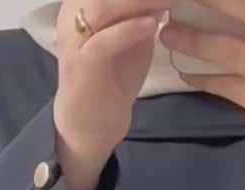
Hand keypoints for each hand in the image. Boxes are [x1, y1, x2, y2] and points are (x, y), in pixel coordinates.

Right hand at [53, 0, 161, 189]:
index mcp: (83, 1)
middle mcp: (73, 13)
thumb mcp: (133, 36)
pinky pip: (103, 42)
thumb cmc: (113, 77)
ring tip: (171, 0)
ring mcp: (74, 39)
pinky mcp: (81, 65)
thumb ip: (143, 12)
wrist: (93, 123)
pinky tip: (153, 26)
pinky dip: (128, 31)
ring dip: (139, 2)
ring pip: (102, 7)